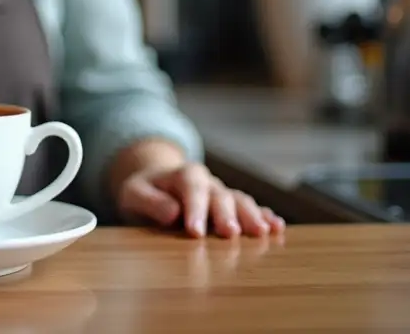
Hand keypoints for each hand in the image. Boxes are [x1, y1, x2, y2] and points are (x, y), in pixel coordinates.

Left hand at [117, 162, 285, 238]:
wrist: (153, 185)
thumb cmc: (143, 191)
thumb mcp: (133, 193)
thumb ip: (149, 201)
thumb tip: (172, 213)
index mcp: (183, 174)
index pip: (191, 188)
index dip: (195, 209)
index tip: (195, 232)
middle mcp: (207, 182)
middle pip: (220, 195)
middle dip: (225, 214)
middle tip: (230, 234)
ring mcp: (222, 193)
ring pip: (240, 201)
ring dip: (251, 216)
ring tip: (262, 232)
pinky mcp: (231, 206)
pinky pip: (250, 208)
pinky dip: (264, 216)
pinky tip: (276, 227)